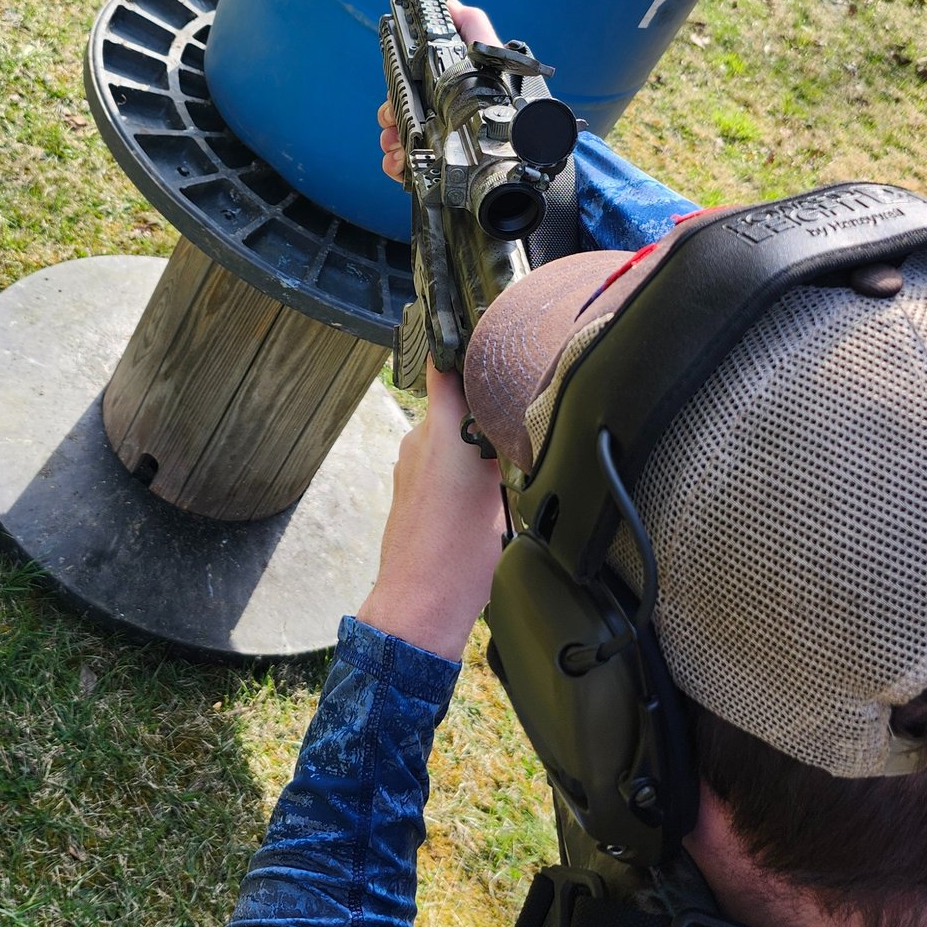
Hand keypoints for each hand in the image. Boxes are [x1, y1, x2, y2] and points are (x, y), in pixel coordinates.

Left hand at [357, 365, 506, 661]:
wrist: (419, 607)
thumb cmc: (457, 560)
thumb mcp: (498, 498)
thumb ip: (504, 452)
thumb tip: (514, 425)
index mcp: (443, 432)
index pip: (445, 365)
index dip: (461, 339)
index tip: (480, 319)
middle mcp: (420, 441)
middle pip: (455, 401)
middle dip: (484, 403)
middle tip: (520, 408)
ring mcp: (410, 465)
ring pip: (449, 433)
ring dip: (474, 439)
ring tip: (507, 458)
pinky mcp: (407, 488)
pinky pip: (437, 459)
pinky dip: (460, 464)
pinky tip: (484, 488)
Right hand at [378, 0, 497, 183]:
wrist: (520, 153)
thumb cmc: (509, 102)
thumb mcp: (490, 56)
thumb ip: (472, 25)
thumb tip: (448, 1)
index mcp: (447, 91)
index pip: (412, 84)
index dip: (398, 83)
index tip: (394, 88)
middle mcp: (439, 116)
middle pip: (400, 110)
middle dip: (391, 113)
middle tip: (392, 116)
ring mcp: (436, 144)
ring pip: (397, 137)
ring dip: (390, 139)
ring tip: (396, 143)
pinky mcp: (434, 169)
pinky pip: (403, 166)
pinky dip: (394, 164)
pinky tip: (398, 162)